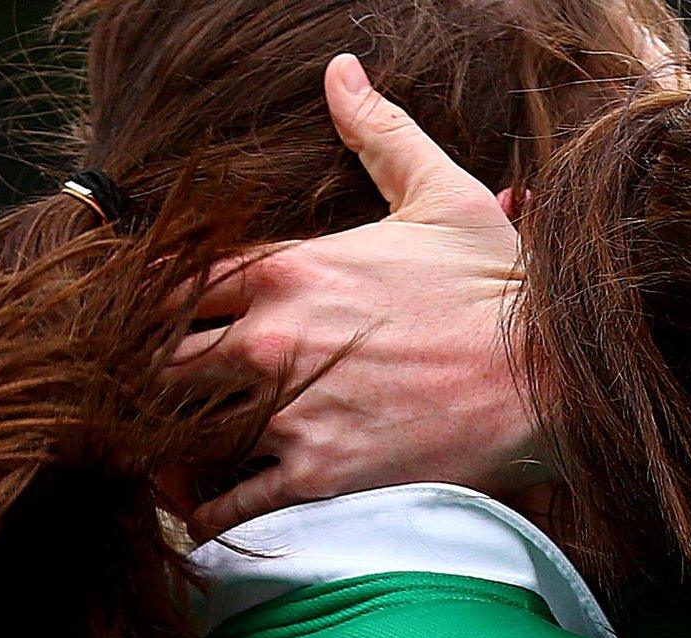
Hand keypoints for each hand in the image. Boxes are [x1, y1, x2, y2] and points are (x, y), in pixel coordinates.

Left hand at [173, 54, 539, 535]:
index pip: (171, 281)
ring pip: (178, 433)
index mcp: (286, 267)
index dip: (149, 306)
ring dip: (160, 446)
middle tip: (140, 398)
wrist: (551, 376)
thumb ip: (377, 132)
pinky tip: (199, 515)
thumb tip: (340, 69)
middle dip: (143, 378)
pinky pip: (230, 508)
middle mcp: (271, 337)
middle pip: (157, 359)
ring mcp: (290, 410)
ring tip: (156, 457)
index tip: (146, 326)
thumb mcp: (440, 193)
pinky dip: (205, 516)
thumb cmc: (495, 286)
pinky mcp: (318, 477)